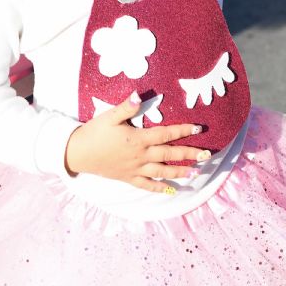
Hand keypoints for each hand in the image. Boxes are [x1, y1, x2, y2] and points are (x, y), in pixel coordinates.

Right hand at [65, 93, 208, 193]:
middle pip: (169, 154)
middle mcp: (140, 155)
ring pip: (162, 171)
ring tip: (195, 172)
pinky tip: (171, 190)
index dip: (183, 130)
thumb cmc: (94, 132)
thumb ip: (127, 107)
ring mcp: (135, 168)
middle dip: (189, 153)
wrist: (78, 153)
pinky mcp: (128, 178)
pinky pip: (146, 185)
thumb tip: (140, 95)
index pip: (166, 134)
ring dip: (180, 171)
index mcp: (138, 138)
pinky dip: (159, 188)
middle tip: (207, 155)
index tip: (198, 128)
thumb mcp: (110, 115)